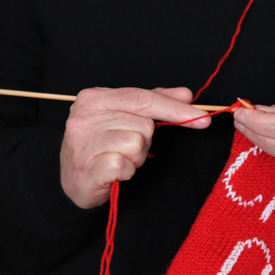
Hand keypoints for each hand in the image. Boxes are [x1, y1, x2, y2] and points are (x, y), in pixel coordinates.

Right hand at [60, 87, 209, 209]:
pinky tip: (115, 171)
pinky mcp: (86, 169)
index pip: (143, 97)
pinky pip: (124, 165)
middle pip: (143, 124)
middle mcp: (84, 117)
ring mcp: (82, 143)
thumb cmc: (100, 146)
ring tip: (120, 158)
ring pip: (136, 144)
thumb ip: (153, 102)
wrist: (71, 181)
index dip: (175, 108)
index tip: (202, 117)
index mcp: (94, 97)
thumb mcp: (123, 117)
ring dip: (135, 157)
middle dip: (145, 139)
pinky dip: (126, 171)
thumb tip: (186, 94)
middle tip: (128, 147)